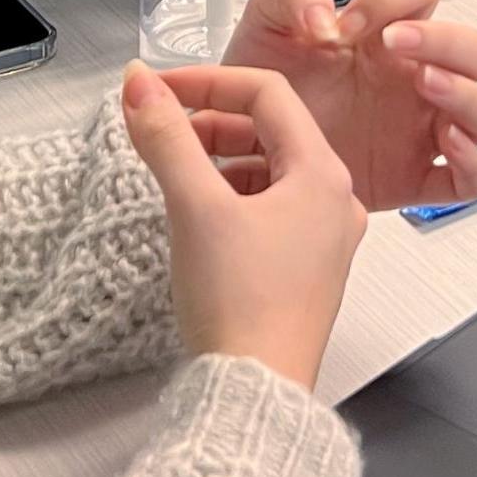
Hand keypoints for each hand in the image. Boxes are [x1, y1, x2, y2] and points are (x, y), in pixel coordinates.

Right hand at [122, 60, 361, 391]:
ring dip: (220, 159)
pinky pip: (272, 208)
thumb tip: (141, 85)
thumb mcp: (194, 207)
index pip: (268, 93)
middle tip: (161, 130)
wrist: (255, 395)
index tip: (161, 90)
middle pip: (272, 130)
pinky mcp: (307, 269)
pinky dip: (233, 195)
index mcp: (323, 175)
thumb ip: (166, 138)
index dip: (208, 80)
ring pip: (271, 170)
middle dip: (211, 122)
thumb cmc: (239, 307)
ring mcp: (325, 238)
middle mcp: (335, 201)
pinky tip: (201, 215)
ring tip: (175, 171)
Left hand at [224, 0, 476, 208]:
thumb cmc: (260, 80)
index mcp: (384, 31)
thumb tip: (326, 17)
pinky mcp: (412, 177)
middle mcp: (411, 77)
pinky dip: (473, 165)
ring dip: (469, 96)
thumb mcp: (264, 20)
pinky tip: (446, 146)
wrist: (238, 142)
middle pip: (476, 50)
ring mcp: (418, 128)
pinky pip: (469, 179)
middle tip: (395, 44)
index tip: (351, 22)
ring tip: (426, 85)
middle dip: (447, 41)